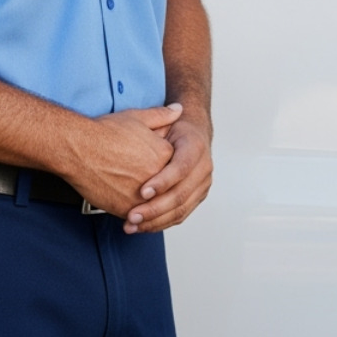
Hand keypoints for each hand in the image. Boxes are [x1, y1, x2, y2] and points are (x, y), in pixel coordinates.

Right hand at [62, 104, 180, 216]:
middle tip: (137, 176)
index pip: (174, 164)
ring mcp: (143, 196)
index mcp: (164, 154)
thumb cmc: (104, 132)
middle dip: (156, 184)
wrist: (78, 148)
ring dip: (147, 202)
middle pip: (164, 186)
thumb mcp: (137, 117)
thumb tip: (179, 109)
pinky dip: (133, 212)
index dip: (160, 162)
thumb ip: (162, 115)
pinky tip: (124, 201)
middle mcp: (158, 176)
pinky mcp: (126, 209)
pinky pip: (136, 216)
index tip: (148, 161)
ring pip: (152, 204)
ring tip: (131, 191)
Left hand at [124, 113, 211, 233]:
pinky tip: (141, 227)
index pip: (181, 168)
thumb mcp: (167, 121)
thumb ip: (162, 118)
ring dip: (155, 221)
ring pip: (180, 210)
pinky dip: (160, 223)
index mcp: (196, 147)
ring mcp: (202, 186)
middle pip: (181, 195)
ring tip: (131, 225)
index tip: (141, 191)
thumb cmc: (174, 129)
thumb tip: (174, 110)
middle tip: (131, 215)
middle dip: (155, 208)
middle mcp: (204, 169)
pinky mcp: (197, 198)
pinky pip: (179, 216)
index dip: (163, 181)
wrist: (193, 137)